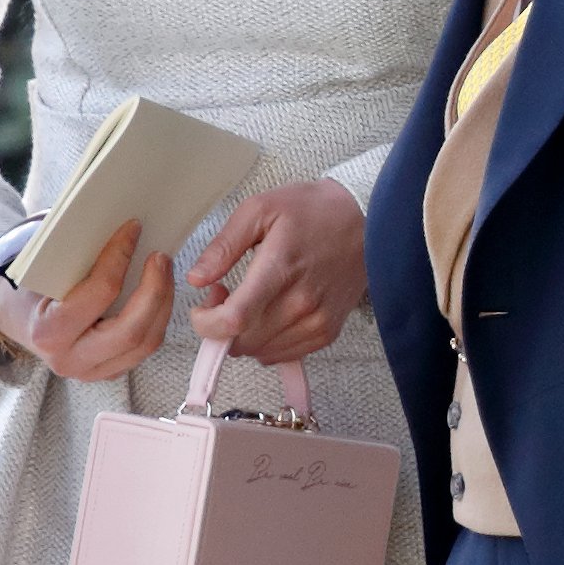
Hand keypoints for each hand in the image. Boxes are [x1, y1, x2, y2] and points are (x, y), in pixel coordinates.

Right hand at [0, 220, 174, 381]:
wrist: (20, 324)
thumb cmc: (33, 290)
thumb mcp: (43, 272)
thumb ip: (75, 257)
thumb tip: (121, 228)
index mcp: (49, 332)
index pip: (100, 293)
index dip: (120, 257)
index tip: (133, 230)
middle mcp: (71, 360)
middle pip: (131, 331)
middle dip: (155, 290)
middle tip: (161, 257)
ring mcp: (93, 373)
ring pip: (146, 343)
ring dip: (163, 303)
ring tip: (164, 271)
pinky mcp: (109, 373)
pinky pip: (144, 348)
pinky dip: (157, 317)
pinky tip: (159, 293)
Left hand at [183, 180, 365, 365]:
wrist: (367, 221)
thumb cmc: (311, 211)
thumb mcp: (260, 210)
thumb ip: (224, 246)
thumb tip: (196, 279)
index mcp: (280, 267)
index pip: (235, 318)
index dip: (207, 324)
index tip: (200, 310)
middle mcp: (301, 302)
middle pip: (243, 341)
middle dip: (220, 326)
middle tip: (223, 296)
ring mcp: (316, 321)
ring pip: (260, 351)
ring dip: (242, 335)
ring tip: (247, 302)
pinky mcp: (327, 332)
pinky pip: (283, 354)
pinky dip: (265, 342)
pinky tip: (266, 315)